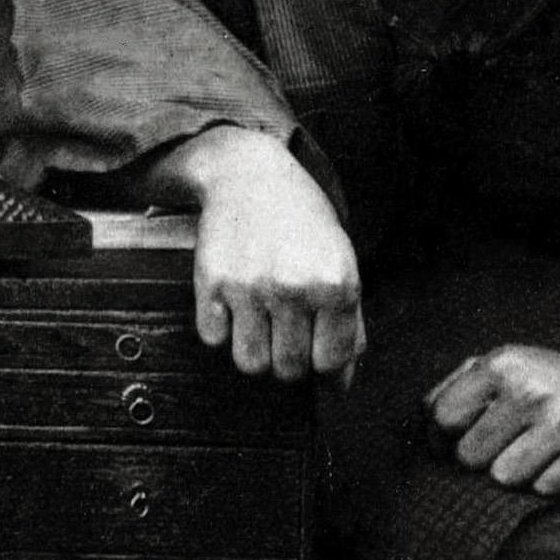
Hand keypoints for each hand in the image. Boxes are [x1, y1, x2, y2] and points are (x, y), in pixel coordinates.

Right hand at [170, 126, 364, 379]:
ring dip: (255, 352)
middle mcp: (293, 287)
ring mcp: (248, 285)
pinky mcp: (209, 281)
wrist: (250, 175)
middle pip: (289, 369)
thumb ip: (350, 325)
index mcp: (336, 285)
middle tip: (286, 336)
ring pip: (250, 363)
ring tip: (260, 328)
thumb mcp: (341, 265)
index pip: (331, 362)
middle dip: (289, 362)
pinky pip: (213, 338)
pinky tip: (233, 306)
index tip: (315, 354)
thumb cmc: (304, 224)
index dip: (324, 367)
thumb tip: (339, 384)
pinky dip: (222, 330)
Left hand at [429, 344, 559, 495]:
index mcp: (502, 366)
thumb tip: (422, 422)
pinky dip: (550, 481)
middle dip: (482, 456)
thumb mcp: (503, 366)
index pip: (442, 418)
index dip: (440, 438)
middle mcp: (532, 391)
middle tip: (507, 444)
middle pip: (469, 455)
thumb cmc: (548, 381)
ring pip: (505, 477)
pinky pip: (545, 489)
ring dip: (517, 471)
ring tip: (537, 450)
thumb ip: (455, 387)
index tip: (451, 443)